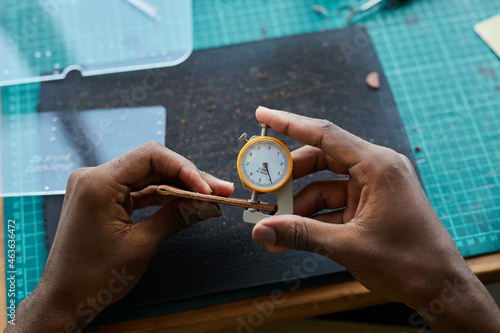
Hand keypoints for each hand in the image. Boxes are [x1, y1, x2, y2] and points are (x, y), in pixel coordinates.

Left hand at [7, 141, 233, 332]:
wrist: (64, 298)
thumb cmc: (93, 277)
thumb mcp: (141, 245)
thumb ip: (176, 218)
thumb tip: (208, 205)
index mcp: (98, 183)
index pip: (151, 156)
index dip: (185, 168)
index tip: (207, 187)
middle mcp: (95, 177)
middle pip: (152, 164)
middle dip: (188, 177)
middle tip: (218, 190)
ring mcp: (98, 186)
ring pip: (148, 175)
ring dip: (178, 186)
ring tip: (208, 196)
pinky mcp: (104, 197)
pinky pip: (139, 189)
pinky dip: (162, 195)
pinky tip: (185, 201)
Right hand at [251, 107, 499, 331]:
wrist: (439, 288)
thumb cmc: (408, 262)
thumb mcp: (347, 246)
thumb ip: (300, 234)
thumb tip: (261, 230)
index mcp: (377, 166)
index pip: (326, 134)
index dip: (290, 123)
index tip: (264, 114)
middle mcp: (376, 169)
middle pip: (321, 159)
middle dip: (290, 177)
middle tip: (263, 188)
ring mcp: (372, 188)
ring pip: (324, 186)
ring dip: (298, 206)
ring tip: (274, 225)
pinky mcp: (369, 206)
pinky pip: (333, 205)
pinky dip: (312, 219)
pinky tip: (291, 236)